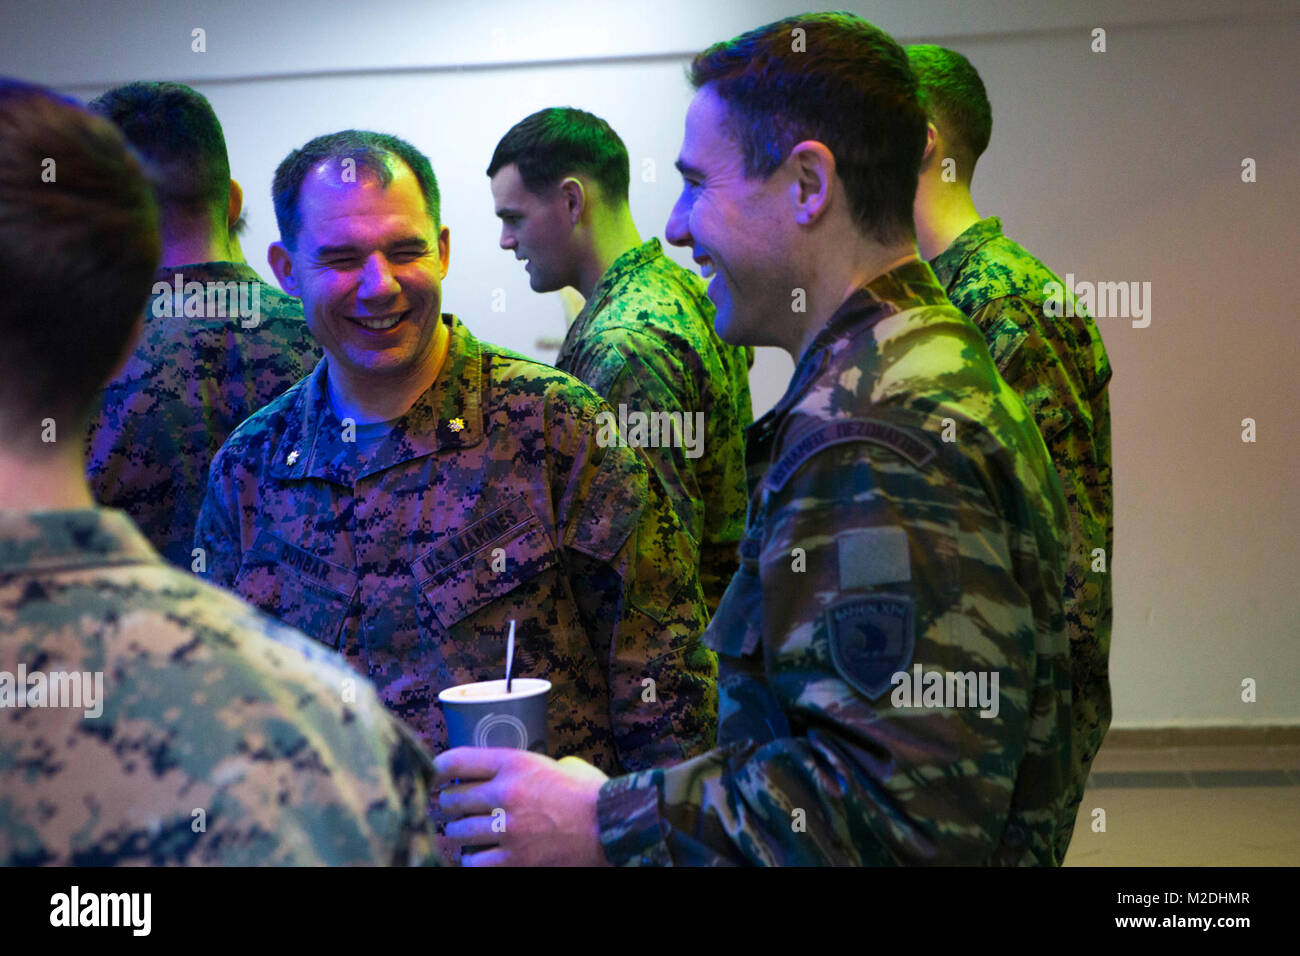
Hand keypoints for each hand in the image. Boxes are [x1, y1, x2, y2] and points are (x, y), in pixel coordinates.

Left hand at [435, 748, 609, 866]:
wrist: (615, 826)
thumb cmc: (592, 794)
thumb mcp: (559, 765)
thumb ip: (530, 767)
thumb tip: (507, 774)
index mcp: (516, 763)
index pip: (456, 761)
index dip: (437, 769)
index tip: (434, 775)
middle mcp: (505, 793)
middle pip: (451, 798)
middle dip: (447, 804)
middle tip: (450, 807)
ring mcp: (507, 830)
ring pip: (458, 831)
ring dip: (458, 832)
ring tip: (464, 832)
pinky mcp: (513, 861)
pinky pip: (473, 862)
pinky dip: (472, 859)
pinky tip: (477, 855)